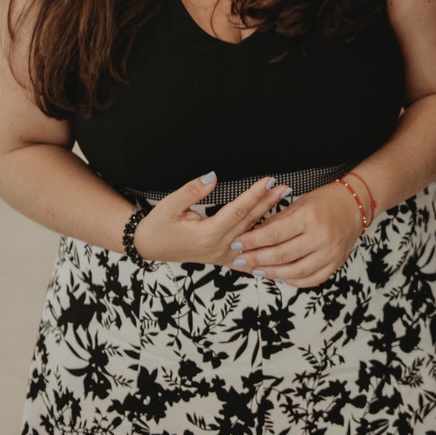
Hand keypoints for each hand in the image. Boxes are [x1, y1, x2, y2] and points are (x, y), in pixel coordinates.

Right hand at [133, 173, 288, 265]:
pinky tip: (279, 240)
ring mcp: (222, 256)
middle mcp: (218, 248)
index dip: (254, 194)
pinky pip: (249, 253)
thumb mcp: (169, 205)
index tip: (268, 180)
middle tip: (285, 187)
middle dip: (269, 203)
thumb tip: (212, 176)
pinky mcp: (224, 258)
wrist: (150, 246)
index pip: (237, 211)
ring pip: (253, 237)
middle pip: (250, 223)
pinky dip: (265, 245)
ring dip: (271, 219)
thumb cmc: (159, 225)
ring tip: (285, 202)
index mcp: (206, 235)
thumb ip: (191, 191)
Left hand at [229, 182, 364, 287]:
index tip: (236, 244)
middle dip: (256, 259)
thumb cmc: (324, 201)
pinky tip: (281, 277)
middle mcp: (320, 236)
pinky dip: (293, 280)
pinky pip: (311, 279)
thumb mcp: (298, 204)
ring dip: (272, 273)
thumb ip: (276, 221)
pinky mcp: (336, 263)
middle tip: (240, 260)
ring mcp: (330, 252)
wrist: (354, 205)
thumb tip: (252, 236)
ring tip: (257, 270)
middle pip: (281, 255)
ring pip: (295, 271)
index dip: (251, 241)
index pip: (273, 234)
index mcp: (308, 217)